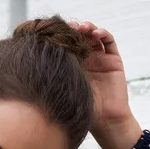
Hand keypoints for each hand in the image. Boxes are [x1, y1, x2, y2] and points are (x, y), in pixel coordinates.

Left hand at [67, 19, 140, 148]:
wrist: (106, 121)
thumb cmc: (84, 111)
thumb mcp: (67, 90)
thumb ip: (58, 75)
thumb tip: (36, 62)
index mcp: (74, 66)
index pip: (67, 45)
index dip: (62, 36)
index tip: (54, 32)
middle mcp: (87, 60)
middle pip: (80, 37)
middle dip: (74, 29)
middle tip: (67, 26)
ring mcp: (100, 58)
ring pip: (93, 36)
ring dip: (88, 28)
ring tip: (81, 28)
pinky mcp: (113, 60)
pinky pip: (109, 41)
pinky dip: (103, 34)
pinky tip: (95, 33)